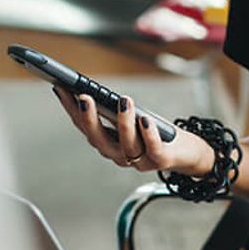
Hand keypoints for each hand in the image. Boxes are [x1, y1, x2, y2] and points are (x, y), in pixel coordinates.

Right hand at [53, 86, 213, 175]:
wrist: (187, 153)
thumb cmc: (155, 131)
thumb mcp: (131, 118)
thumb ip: (113, 110)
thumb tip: (93, 89)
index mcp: (108, 144)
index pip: (84, 127)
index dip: (70, 109)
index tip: (60, 88)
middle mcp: (119, 155)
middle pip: (99, 140)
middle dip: (89, 119)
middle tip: (84, 97)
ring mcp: (140, 161)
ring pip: (126, 145)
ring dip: (123, 123)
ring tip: (123, 100)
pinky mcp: (161, 161)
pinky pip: (153, 149)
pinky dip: (148, 134)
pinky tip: (145, 119)